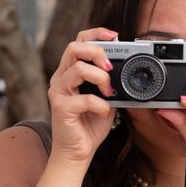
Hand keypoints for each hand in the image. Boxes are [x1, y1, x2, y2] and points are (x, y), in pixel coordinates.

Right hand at [48, 28, 116, 166]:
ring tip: (109, 92)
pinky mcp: (60, 107)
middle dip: (97, 52)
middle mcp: (61, 78)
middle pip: (74, 47)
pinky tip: (104, 112)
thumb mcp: (106, 98)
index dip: (96, 34)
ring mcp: (58, 91)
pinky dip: (100, 105)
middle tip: (110, 68)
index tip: (115, 36)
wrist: (77, 152)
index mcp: (71, 72)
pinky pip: (84, 98)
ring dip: (100, 78)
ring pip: (78, 68)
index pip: (79, 41)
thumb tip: (127, 68)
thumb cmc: (90, 125)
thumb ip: (111, 82)